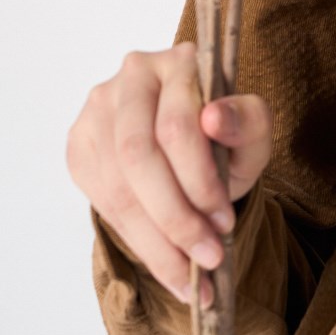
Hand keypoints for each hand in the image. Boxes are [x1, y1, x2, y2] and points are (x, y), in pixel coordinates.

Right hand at [67, 40, 272, 307]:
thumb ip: (248, 120)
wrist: (195, 146)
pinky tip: (165, 262)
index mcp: (179, 60)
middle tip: (207, 257)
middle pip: (138, 156)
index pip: (177, 125)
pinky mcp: (81, 145)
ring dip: (155, 240)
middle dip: (175, 217)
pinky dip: (136, 239)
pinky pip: (102, 201)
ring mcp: (99, 109)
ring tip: (190, 274)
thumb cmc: (226, 135)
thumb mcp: (254, 130)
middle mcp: (132, 76)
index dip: (200, 181)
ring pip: (117, 185)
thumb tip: (214, 118)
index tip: (225, 223)